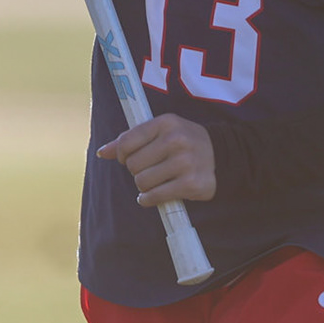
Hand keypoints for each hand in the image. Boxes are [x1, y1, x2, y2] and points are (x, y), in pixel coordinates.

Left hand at [97, 112, 215, 206]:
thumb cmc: (182, 142)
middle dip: (136, 171)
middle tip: (148, 170)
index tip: (128, 158)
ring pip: (142, 182)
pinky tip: (154, 195)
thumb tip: (103, 152)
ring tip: (155, 182)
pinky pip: (155, 196)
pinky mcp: (191, 184)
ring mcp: (185, 162)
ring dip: (144, 187)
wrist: (221, 154)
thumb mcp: (160, 131)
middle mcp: (176, 140)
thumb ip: (131, 139)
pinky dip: (149, 199)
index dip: (122, 154)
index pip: (127, 142)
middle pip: (133, 165)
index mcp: (166, 122)